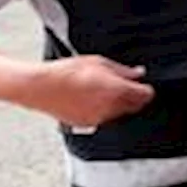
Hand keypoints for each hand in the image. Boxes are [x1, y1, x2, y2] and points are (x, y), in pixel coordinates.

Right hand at [19, 56, 154, 127]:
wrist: (40, 87)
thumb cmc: (66, 72)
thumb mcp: (99, 63)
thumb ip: (123, 71)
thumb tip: (138, 74)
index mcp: (117, 91)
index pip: (146, 96)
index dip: (146, 89)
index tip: (143, 85)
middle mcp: (111, 108)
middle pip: (135, 106)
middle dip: (134, 97)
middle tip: (124, 85)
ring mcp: (99, 118)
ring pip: (120, 113)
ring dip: (118, 104)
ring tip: (101, 89)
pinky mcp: (87, 124)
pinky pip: (104, 118)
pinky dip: (103, 110)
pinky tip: (91, 98)